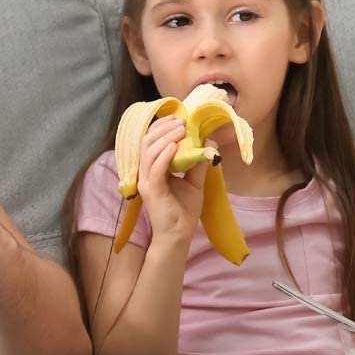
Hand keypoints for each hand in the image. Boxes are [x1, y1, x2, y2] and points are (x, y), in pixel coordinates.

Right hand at [133, 116, 209, 248]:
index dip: (162, 127)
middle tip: (181, 122)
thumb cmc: (184, 212)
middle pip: (147, 142)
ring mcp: (147, 182)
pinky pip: (155, 168)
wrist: (178, 236)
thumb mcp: (194, 182)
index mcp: (152, 169)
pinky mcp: (152, 191)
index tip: (178, 118)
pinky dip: (164, 155)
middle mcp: (146, 173)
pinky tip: (175, 146)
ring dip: (165, 138)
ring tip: (181, 131)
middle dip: (163, 128)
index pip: (151, 141)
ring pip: (149, 152)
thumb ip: (198, 162)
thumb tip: (209, 142)